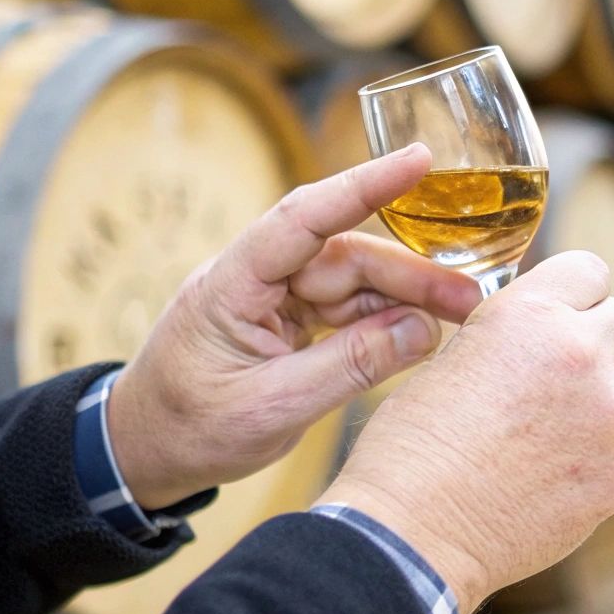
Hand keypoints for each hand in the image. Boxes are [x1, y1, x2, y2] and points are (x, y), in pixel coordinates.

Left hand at [107, 145, 481, 508]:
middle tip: (469, 298)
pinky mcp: (287, 321)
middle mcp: (255, 278)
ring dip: (405, 298)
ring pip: (354, 283)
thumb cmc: (190, 429)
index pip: (304, 218)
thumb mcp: (272, 408)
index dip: (364, 186)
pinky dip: (384, 322)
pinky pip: (346, 311)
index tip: (418, 160)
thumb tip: (424, 333)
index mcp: (232, 284)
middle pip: (346, 256)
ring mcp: (272, 298)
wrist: (144, 452)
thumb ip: (349, 367)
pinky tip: (420, 335)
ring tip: (459, 318)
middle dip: (410, 273)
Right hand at [318, 252, 613, 613]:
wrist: (414, 534)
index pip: (590, 271)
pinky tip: (542, 476)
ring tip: (538, 433)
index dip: (572, 292)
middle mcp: (581, 355)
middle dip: (590, 339)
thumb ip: (513, 337)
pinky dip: (591, 453)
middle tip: (549, 373)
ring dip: (594, 397)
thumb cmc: (412, 447)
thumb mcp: (453, 357)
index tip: (559, 312)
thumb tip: (542, 337)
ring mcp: (608, 417)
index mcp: (531, 315)